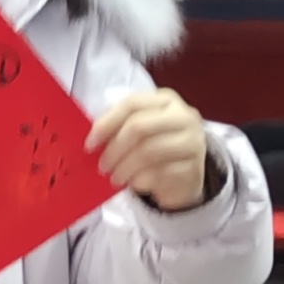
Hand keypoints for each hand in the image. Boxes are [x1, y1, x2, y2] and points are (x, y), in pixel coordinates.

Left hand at [89, 88, 218, 210]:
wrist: (185, 176)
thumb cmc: (155, 148)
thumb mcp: (139, 131)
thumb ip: (119, 127)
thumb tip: (92, 139)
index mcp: (166, 100)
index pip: (132, 104)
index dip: (107, 123)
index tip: (90, 144)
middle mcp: (183, 117)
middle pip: (139, 126)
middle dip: (114, 148)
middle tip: (102, 166)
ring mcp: (192, 142)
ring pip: (149, 152)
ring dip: (125, 168)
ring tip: (115, 178)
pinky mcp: (193, 168)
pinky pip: (159, 174)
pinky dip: (140, 181)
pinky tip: (134, 183)